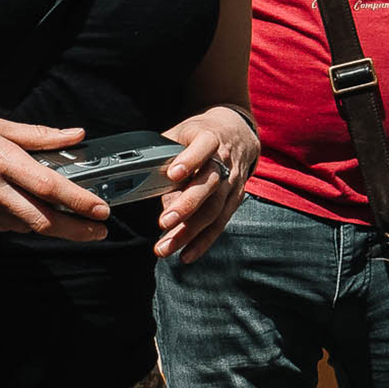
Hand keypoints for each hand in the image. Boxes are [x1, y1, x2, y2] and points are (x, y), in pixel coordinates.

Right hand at [0, 106, 109, 238]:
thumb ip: (37, 136)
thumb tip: (75, 135)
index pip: (49, 187)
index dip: (80, 201)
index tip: (102, 209)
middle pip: (42, 219)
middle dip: (76, 228)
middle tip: (98, 230)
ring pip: (22, 225)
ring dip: (46, 224)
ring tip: (69, 220)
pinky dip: (14, 221)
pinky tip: (16, 209)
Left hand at [156, 104, 259, 262]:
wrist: (238, 132)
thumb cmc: (201, 134)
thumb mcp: (181, 134)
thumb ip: (166, 156)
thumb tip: (150, 186)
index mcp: (211, 137)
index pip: (204, 146)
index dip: (190, 160)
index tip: (172, 174)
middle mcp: (226, 161)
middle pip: (209, 185)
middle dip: (187, 206)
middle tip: (164, 222)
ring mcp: (232, 182)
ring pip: (214, 210)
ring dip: (190, 232)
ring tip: (165, 247)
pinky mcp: (234, 200)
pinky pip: (220, 223)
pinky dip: (203, 241)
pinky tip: (186, 255)